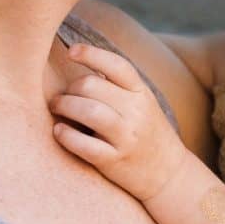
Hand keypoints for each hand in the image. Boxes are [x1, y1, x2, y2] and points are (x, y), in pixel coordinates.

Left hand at [49, 44, 188, 200]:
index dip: (91, 54)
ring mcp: (126, 137)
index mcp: (141, 92)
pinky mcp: (114, 160)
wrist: (168, 172)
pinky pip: (84, 145)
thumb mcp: (141, 103)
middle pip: (92, 85)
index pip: (116, 65)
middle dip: (69, 88)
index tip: (71, 51)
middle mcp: (136, 111)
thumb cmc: (146, 132)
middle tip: (60, 97)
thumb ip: (117, 85)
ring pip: (88, 110)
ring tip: (56, 108)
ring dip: (64, 106)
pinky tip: (59, 131)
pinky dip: (66, 135)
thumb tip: (83, 62)